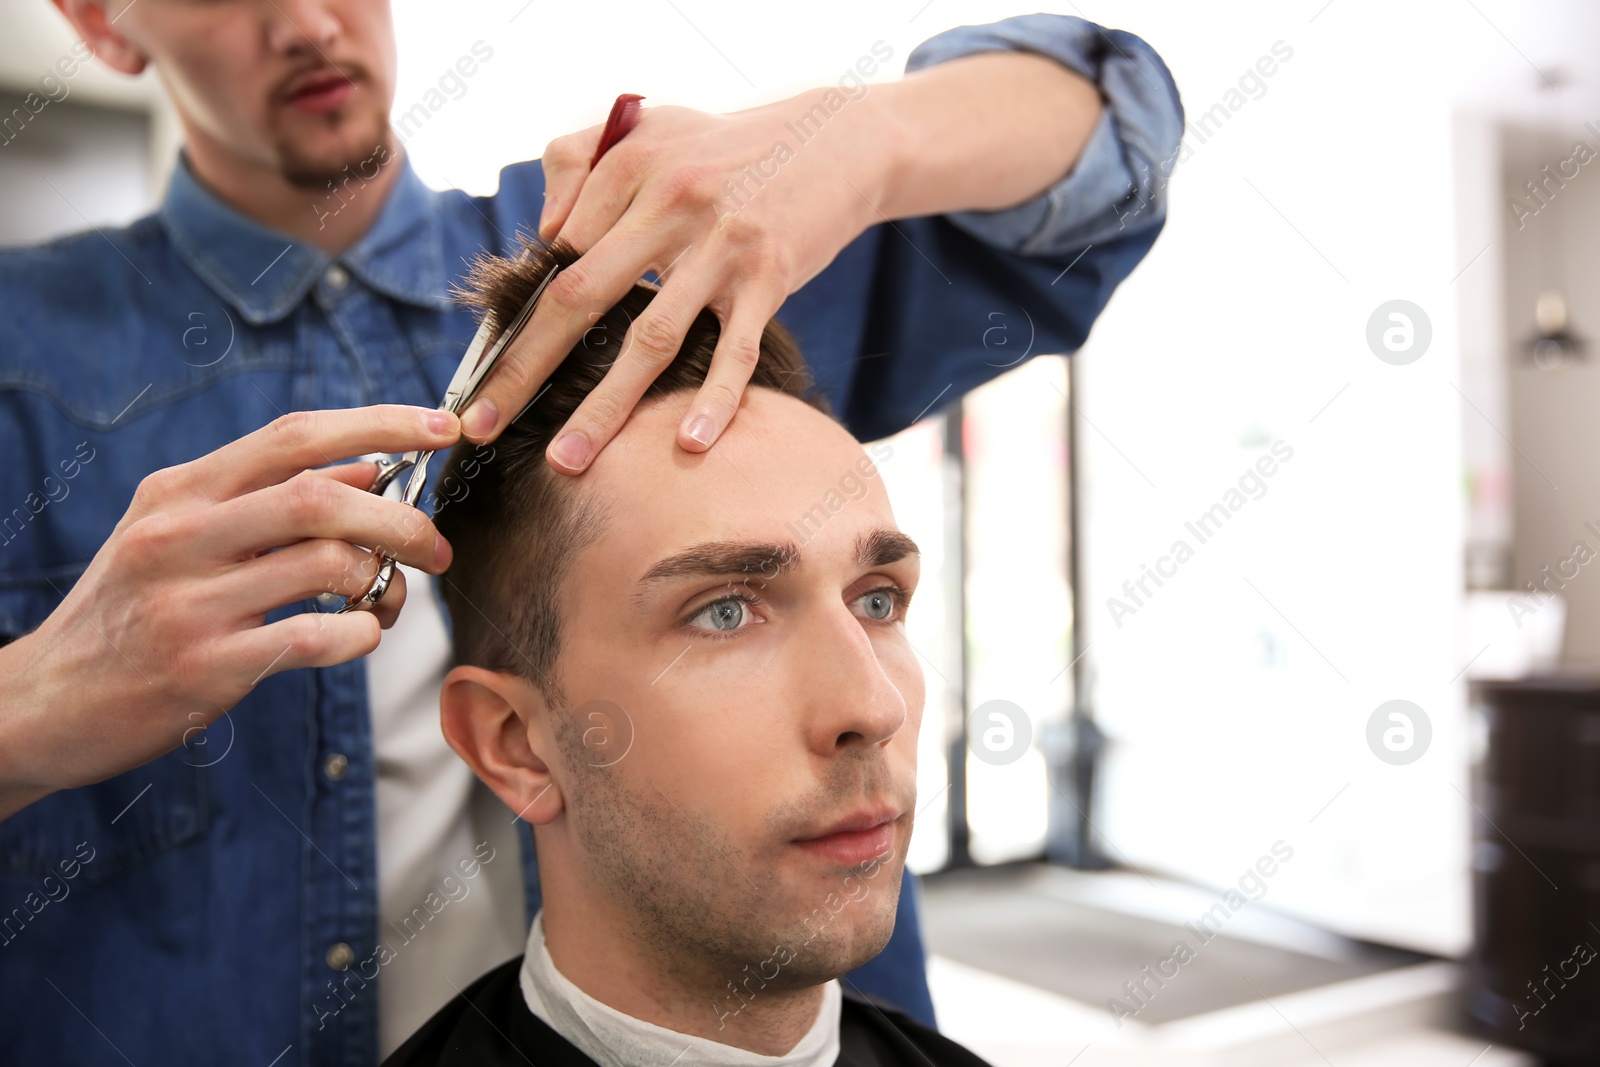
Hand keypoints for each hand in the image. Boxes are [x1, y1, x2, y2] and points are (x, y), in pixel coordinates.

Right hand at [0, 405, 459, 819]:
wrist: (41, 704)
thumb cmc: (130, 612)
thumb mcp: (178, 535)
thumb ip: (269, 498)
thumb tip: (370, 464)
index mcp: (180, 492)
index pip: (294, 435)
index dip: (379, 424)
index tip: (444, 429)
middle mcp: (180, 536)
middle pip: (321, 498)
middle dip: (401, 519)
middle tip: (436, 548)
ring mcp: (189, 603)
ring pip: (327, 565)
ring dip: (384, 582)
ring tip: (389, 601)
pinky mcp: (203, 669)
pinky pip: (313, 639)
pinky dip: (360, 636)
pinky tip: (360, 637)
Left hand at [457, 88, 890, 469]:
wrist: (838, 138)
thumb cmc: (731, 144)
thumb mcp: (653, 124)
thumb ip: (584, 160)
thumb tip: (546, 233)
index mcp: (630, 163)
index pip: (556, 253)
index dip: (518, 314)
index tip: (489, 370)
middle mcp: (671, 200)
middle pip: (580, 297)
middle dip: (524, 368)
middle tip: (480, 425)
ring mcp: (722, 245)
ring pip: (652, 339)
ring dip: (605, 407)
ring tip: (567, 459)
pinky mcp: (770, 277)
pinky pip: (736, 350)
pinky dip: (714, 399)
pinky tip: (690, 444)